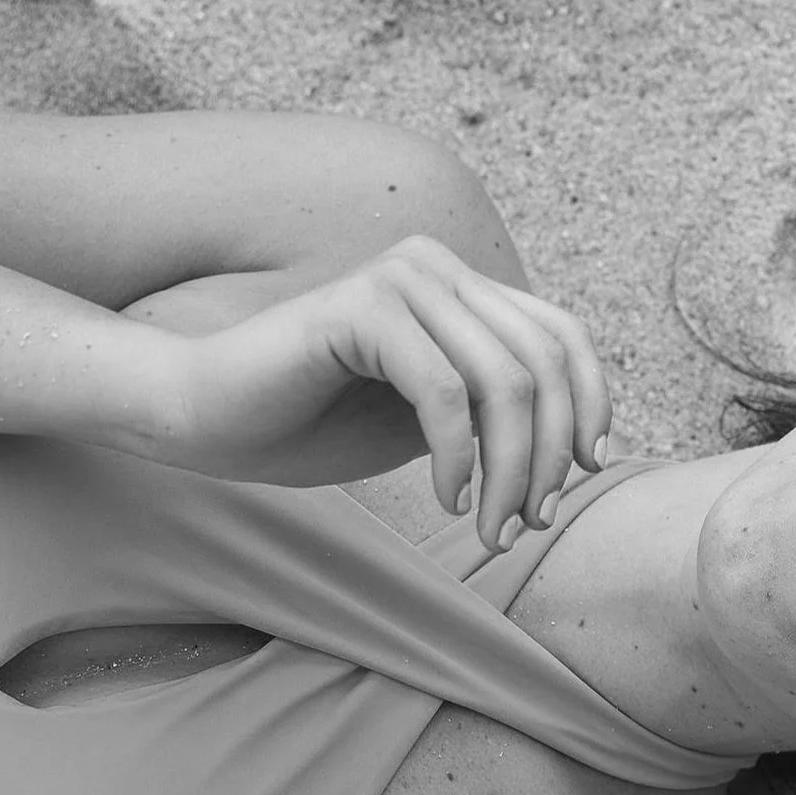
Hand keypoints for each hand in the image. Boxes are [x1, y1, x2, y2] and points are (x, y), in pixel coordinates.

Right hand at [151, 236, 611, 549]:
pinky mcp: (363, 307)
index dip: (592, 405)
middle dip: (549, 456)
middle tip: (528, 521)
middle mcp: (438, 267)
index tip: (587, 472)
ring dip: (511, 470)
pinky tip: (447, 500)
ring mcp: (401, 278)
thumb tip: (579, 448)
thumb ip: (495, 415)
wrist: (203, 419)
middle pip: (545, 364)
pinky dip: (458, 457)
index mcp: (460, 287)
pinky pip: (446, 392)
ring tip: (492, 527)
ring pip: (506, 383)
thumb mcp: (431, 422)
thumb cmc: (312, 425)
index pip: (564, 336)